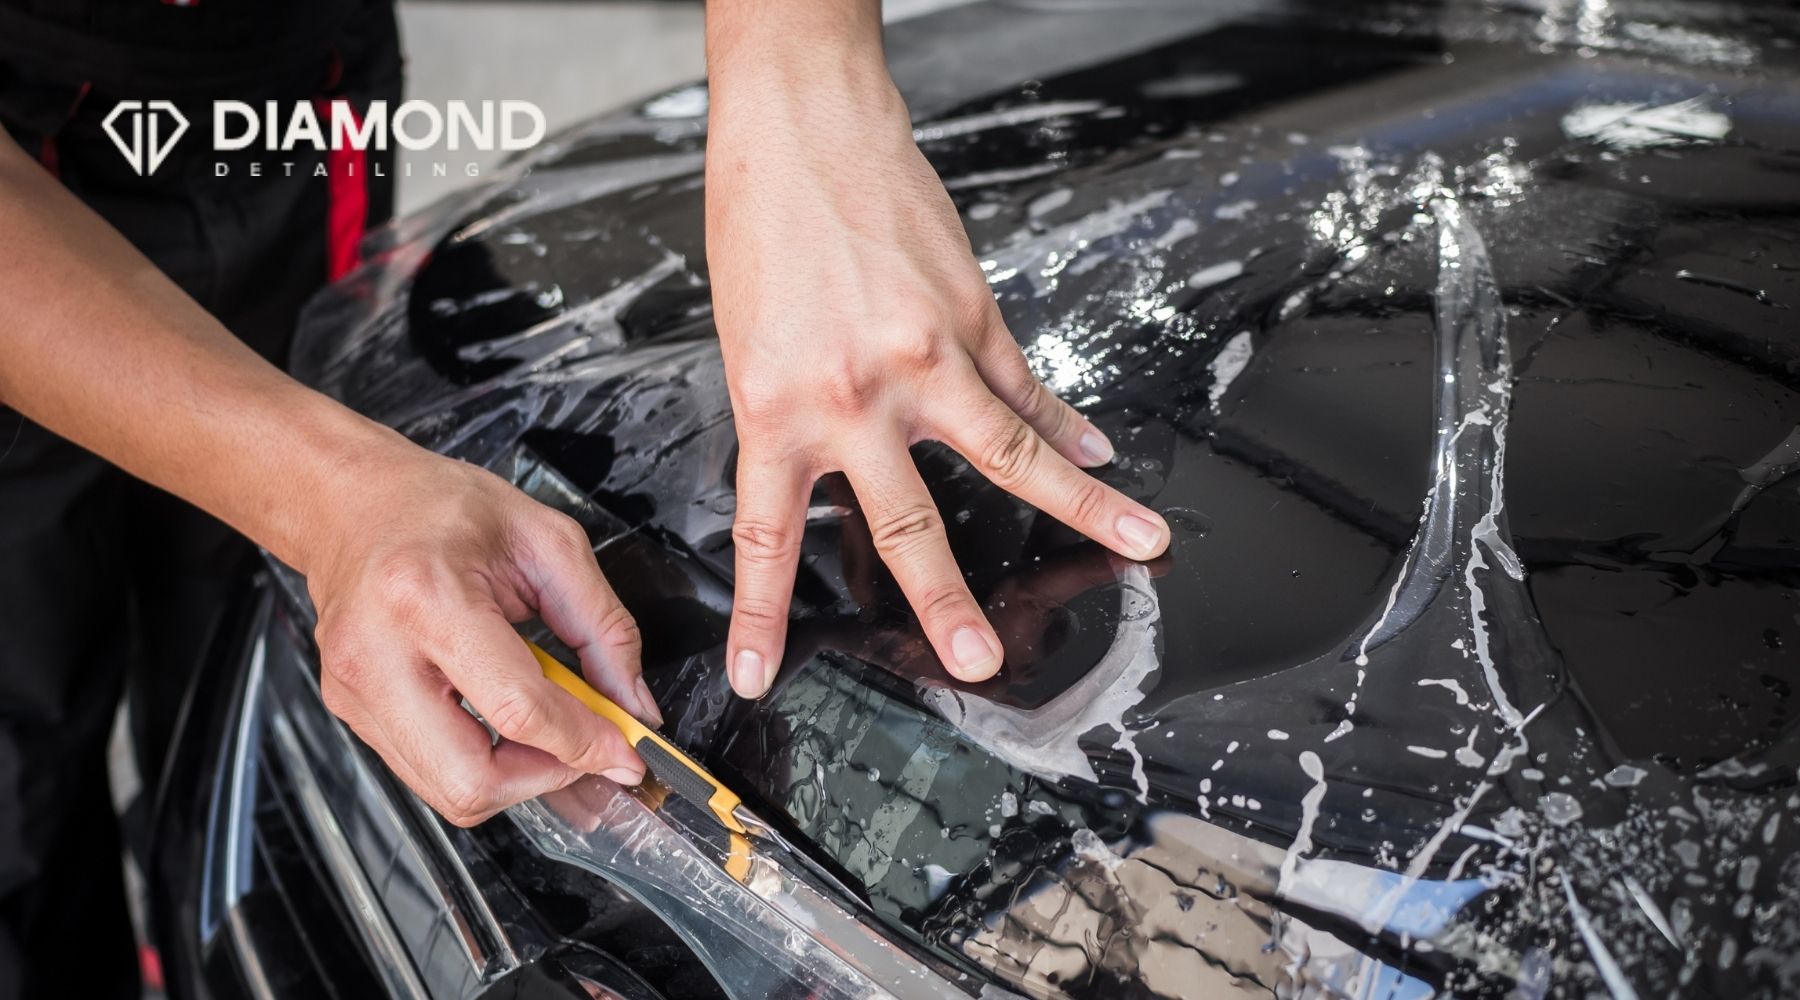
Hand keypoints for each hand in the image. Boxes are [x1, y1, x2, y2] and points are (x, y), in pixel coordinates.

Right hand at [301, 448, 660, 825]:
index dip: (584, 743)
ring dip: (514, 778)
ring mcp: (355, 690)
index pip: (518, 709)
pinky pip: (426, 771)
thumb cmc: (441, 508)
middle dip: (544, 778)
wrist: (352, 504)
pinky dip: (479, 763)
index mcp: (428, 598)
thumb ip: (603, 628)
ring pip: (447, 792)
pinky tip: (501, 720)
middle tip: (582, 747)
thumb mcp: (548, 543)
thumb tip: (633, 705)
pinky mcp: (348, 710)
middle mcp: (378, 654)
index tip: (625, 754)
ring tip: (544, 728)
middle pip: (470, 780)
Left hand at [705, 71, 1170, 698]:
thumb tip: (844, 473)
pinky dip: (1068, 424)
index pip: (767, 537)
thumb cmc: (762, 227)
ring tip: (1143, 544)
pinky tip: (1102, 455)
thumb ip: (799, 416)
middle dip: (946, 602)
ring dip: (1082, 506)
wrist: (803, 128)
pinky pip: (1029, 384)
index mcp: (777, 408)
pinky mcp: (973, 314)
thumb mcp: (749, 342)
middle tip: (978, 661)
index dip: (762, 617)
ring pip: (1013, 452)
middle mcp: (856, 395)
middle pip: (908, 523)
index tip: (760, 676)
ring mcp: (926, 357)